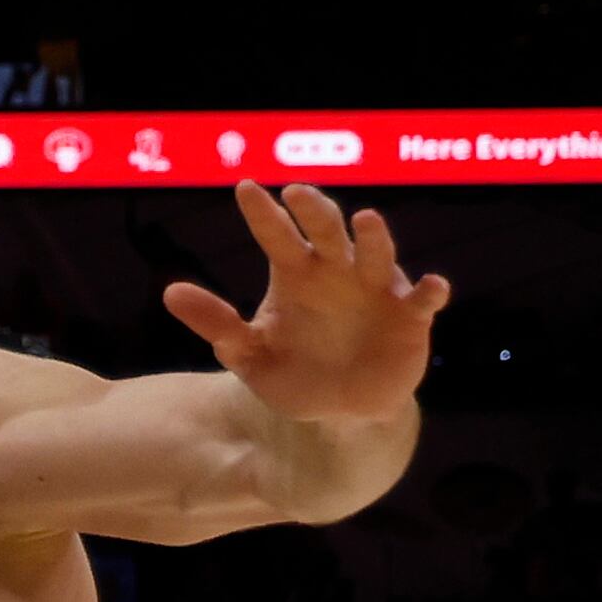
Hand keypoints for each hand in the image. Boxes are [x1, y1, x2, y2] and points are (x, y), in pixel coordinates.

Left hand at [163, 183, 449, 427]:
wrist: (344, 413)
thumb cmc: (298, 375)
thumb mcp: (251, 357)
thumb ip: (217, 325)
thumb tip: (169, 292)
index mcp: (297, 275)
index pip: (277, 236)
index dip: (262, 214)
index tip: (243, 189)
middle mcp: (338, 272)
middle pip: (327, 231)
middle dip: (314, 211)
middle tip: (296, 193)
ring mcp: (376, 290)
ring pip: (377, 253)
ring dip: (374, 238)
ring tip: (365, 220)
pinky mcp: (410, 317)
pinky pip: (423, 299)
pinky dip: (429, 291)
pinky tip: (431, 286)